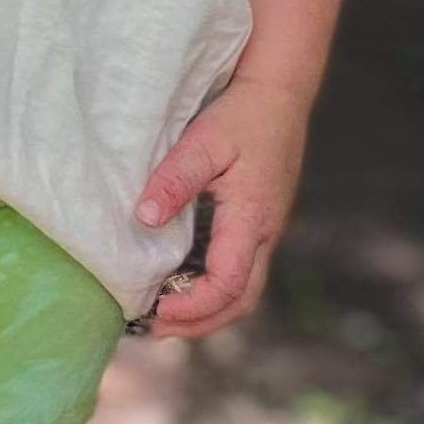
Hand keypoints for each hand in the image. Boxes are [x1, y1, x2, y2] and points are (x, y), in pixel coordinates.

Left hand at [136, 80, 308, 339]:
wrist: (279, 93)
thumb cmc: (242, 114)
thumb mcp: (204, 141)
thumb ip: (176, 179)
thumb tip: (145, 217)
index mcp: (252, 219)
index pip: (227, 285)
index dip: (191, 307)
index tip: (154, 310)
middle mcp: (264, 234)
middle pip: (239, 302)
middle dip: (198, 324)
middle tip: (152, 329)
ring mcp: (264, 231)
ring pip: (242, 291)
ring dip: (205, 311)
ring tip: (162, 316)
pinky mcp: (258, 224)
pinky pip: (239, 271)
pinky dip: (211, 289)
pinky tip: (179, 283)